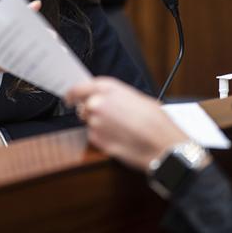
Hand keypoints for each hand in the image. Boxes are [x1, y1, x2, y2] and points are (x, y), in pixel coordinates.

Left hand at [66, 77, 188, 172]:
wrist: (162, 144)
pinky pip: (94, 137)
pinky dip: (103, 138)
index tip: (69, 98)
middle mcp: (97, 103)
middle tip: (108, 118)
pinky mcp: (97, 140)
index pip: (78, 88)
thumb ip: (118, 96)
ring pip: (89, 123)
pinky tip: (120, 138)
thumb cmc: (156, 122)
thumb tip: (112, 99)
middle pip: (83, 106)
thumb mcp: (138, 97)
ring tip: (121, 130)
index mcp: (108, 88)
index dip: (72, 94)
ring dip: (100, 126)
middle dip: (91, 112)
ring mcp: (95, 122)